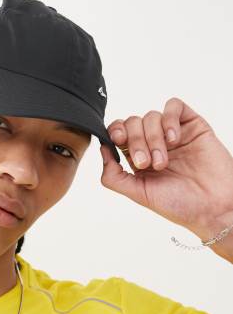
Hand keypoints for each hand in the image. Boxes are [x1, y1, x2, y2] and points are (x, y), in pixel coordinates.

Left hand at [100, 97, 232, 240]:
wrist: (212, 207)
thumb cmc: (178, 204)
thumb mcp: (138, 193)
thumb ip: (114, 175)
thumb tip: (101, 149)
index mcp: (137, 158)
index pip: (118, 133)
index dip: (114, 132)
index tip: (117, 141)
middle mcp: (153, 144)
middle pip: (132, 123)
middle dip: (135, 142)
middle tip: (146, 163)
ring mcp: (172, 133)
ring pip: (151, 116)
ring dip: (153, 138)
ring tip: (163, 162)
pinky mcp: (192, 125)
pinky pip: (174, 106)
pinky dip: (169, 120)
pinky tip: (174, 140)